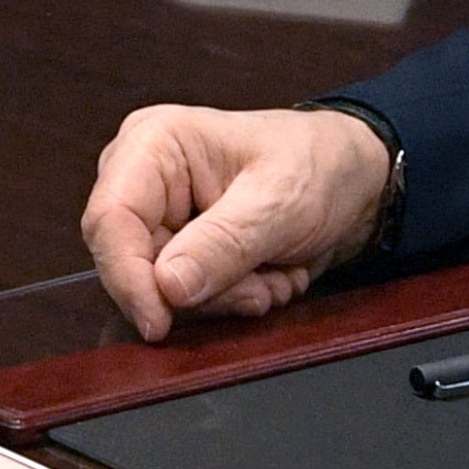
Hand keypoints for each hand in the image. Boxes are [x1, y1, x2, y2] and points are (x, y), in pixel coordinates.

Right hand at [82, 104, 391, 339]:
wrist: (359, 180)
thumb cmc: (321, 166)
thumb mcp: (280, 203)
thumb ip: (224, 244)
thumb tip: (167, 287)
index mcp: (154, 144)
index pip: (109, 220)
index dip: (127, 278)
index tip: (160, 323)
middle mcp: (143, 179)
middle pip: (134, 262)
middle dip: (199, 290)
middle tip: (259, 287)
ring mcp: (160, 216)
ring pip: (162, 290)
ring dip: (225, 298)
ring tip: (274, 274)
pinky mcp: (179, 249)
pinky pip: (186, 298)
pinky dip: (231, 299)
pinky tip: (269, 277)